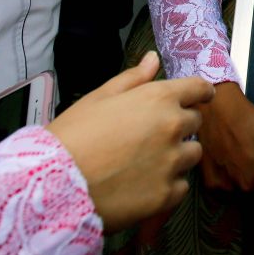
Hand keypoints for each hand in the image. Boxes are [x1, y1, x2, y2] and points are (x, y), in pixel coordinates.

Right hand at [48, 52, 212, 231]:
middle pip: (195, 122)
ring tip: (146, 163)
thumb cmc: (72, 137)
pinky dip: (168, 186)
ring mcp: (172, 163)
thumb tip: (152, 59)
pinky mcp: (167, 195)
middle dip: (179, 125)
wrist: (53, 186)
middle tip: (151, 136)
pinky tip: (143, 186)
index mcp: (158, 99)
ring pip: (192, 154)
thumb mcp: (98, 98)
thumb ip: (132, 78)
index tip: (200, 97)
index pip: (198, 88)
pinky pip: (181, 187)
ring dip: (177, 156)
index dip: (199, 92)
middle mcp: (173, 128)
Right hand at [198, 81, 253, 195]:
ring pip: (247, 199)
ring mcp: (230, 187)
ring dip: (251, 189)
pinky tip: (232, 169)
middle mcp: (249, 185)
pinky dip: (232, 187)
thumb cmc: (247, 120)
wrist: (219, 111)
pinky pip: (228, 196)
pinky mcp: (213, 186)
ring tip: (247, 166)